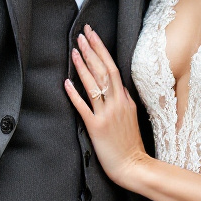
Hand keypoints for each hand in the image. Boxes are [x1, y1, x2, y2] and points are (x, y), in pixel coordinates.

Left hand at [65, 25, 149, 188]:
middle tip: (82, 34)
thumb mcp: (132, 116)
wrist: (133, 166)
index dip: (102, 50)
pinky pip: (84, 107)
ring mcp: (107, 115)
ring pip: (94, 85)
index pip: (113, 68)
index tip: (93, 35)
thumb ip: (124, 100)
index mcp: (126, 100)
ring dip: (83, 66)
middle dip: (92, 50)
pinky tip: (66, 82)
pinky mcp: (97, 127)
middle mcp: (117, 103)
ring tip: (74, 50)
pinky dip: (75, 93)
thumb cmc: (131, 144)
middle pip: (104, 70)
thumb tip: (117, 87)